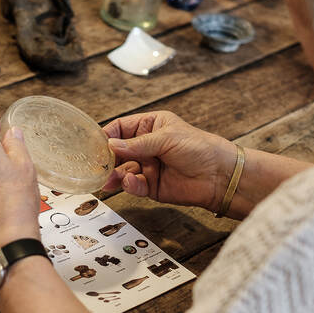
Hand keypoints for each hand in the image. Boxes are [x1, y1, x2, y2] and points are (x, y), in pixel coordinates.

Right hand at [102, 111, 236, 211]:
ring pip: (122, 170)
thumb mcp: (166, 138)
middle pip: (117, 152)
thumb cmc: (199, 148)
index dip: (106, 136)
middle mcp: (146, 146)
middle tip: (96, 166)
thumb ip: (137, 144)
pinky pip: (133, 185)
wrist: (219, 175)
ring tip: (109, 179)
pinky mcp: (151, 186)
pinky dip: (129, 185)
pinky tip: (130, 182)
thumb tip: (111, 145)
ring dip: (114, 175)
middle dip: (106, 159)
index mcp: (150, 126)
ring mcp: (147, 166)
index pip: (120, 129)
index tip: (94, 144)